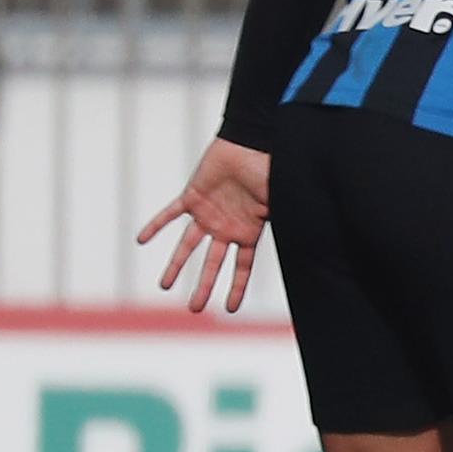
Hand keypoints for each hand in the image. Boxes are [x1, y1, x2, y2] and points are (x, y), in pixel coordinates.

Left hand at [136, 137, 272, 314]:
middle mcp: (226, 227)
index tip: (229, 308)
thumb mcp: (280, 202)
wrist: (250, 143)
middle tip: (194, 307)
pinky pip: (170, 214)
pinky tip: (142, 239)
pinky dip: (156, 226)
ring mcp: (208, 213)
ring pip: (188, 245)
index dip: (236, 288)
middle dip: (204, 286)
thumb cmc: (269, 169)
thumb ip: (284, 220)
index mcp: (247, 232)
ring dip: (176, 265)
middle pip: (212, 263)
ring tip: (165, 285)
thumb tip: (310, 239)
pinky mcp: (192, 196)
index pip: (241, 267)